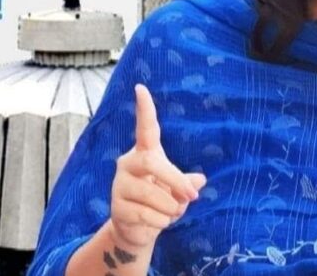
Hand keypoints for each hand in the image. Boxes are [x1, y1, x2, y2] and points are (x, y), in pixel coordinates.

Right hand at [109, 84, 206, 248]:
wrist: (138, 229)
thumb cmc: (160, 202)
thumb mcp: (178, 190)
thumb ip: (187, 183)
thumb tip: (200, 180)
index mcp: (145, 153)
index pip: (145, 128)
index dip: (144, 109)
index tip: (140, 88)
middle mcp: (129, 164)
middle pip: (151, 163)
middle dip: (175, 180)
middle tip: (193, 196)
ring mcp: (120, 184)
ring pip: (153, 195)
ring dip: (171, 208)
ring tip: (170, 213)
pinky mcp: (117, 206)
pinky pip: (147, 214)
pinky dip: (161, 222)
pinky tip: (156, 222)